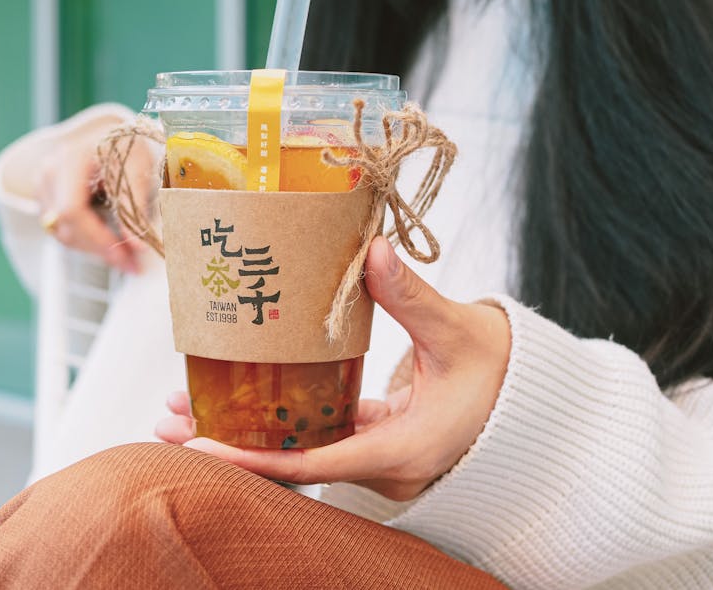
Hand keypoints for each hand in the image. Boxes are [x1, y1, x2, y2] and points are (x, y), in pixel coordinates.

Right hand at [36, 116, 153, 272]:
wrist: (115, 136)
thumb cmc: (129, 147)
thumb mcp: (138, 169)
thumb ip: (134, 206)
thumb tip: (137, 245)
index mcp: (70, 159)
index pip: (72, 210)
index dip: (100, 238)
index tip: (128, 254)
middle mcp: (50, 173)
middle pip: (65, 226)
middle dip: (101, 249)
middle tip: (133, 264)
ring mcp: (45, 187)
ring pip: (62, 233)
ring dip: (95, 250)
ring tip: (128, 258)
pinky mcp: (48, 199)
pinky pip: (63, 230)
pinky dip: (89, 241)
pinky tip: (113, 245)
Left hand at [157, 236, 511, 500]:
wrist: (539, 404)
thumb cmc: (508, 376)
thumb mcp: (460, 332)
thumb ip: (413, 296)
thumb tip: (374, 249)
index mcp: (404, 449)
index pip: (315, 464)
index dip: (254, 457)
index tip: (199, 444)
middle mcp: (387, 462)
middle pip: (297, 462)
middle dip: (234, 442)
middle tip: (173, 418)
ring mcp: (385, 453)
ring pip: (307, 449)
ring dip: (254, 429)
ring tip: (195, 406)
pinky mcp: (386, 435)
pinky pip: (328, 433)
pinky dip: (288, 419)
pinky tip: (257, 394)